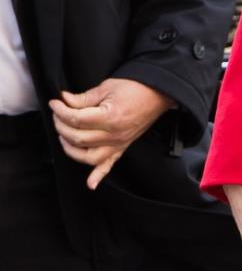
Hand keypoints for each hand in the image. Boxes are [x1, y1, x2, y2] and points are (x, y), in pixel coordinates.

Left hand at [49, 78, 175, 191]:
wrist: (157, 95)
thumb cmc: (135, 89)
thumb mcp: (106, 87)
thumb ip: (83, 98)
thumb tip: (65, 101)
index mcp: (110, 117)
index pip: (76, 119)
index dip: (60, 111)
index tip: (55, 104)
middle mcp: (114, 135)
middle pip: (78, 138)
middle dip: (61, 126)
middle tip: (58, 114)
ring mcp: (118, 144)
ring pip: (88, 157)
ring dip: (71, 149)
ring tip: (64, 137)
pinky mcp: (122, 148)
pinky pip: (109, 166)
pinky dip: (98, 176)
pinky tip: (90, 183)